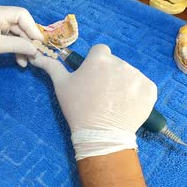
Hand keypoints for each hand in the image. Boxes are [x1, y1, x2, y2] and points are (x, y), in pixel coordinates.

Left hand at [0, 4, 43, 66]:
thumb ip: (15, 45)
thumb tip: (34, 49)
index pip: (21, 14)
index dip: (32, 27)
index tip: (38, 42)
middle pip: (20, 25)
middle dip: (28, 40)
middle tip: (35, 55)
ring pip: (16, 33)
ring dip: (23, 47)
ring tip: (28, 61)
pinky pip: (10, 38)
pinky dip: (15, 48)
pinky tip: (20, 60)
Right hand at [30, 44, 156, 159]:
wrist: (100, 134)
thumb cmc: (78, 109)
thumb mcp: (61, 86)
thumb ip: (52, 67)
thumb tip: (37, 56)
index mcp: (99, 58)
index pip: (100, 52)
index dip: (95, 65)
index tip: (92, 79)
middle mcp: (120, 62)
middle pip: (115, 64)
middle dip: (110, 75)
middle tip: (102, 95)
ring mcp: (137, 76)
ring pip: (129, 75)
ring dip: (124, 85)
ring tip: (114, 103)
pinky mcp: (150, 90)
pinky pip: (144, 87)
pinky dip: (138, 95)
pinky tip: (127, 106)